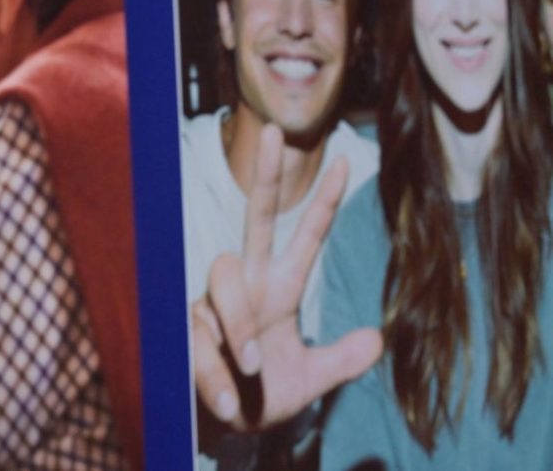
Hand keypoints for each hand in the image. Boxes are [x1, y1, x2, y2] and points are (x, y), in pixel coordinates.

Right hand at [190, 124, 381, 430]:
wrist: (220, 430)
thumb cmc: (261, 396)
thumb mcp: (310, 380)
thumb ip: (341, 360)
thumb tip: (378, 337)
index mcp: (279, 290)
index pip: (305, 238)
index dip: (325, 204)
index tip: (346, 162)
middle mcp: (246, 286)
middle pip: (255, 219)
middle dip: (266, 177)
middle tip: (276, 133)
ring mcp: (213, 303)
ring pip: (226, 289)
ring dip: (240, 332)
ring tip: (252, 373)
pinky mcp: (185, 328)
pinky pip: (200, 339)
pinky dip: (216, 373)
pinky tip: (226, 400)